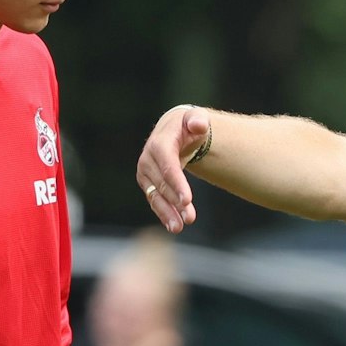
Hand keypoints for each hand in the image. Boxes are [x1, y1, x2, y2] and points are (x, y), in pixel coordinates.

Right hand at [137, 105, 209, 233]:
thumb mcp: (194, 118)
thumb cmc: (186, 125)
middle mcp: (148, 160)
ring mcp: (146, 173)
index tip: (187, 200)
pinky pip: (155, 200)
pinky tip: (173, 226)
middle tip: (190, 218)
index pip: (168, 166)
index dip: (177, 183)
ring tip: (179, 227)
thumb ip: (197, 119)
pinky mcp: (148, 184)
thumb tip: (199, 125)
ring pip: (156, 196)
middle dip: (175, 202)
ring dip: (168, 213)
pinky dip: (164, 214)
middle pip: (163, 185)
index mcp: (159, 144)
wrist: (172, 131)